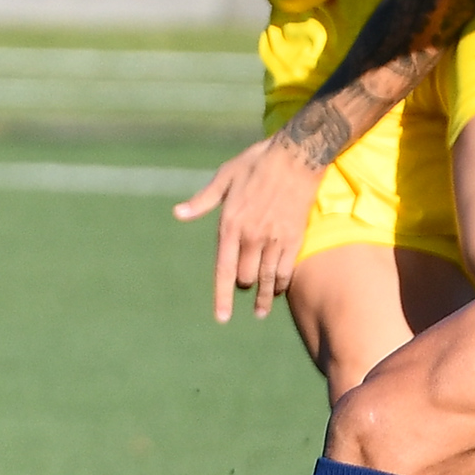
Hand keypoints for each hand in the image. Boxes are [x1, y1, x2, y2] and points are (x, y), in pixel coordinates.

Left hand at [174, 134, 328, 321]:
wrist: (295, 156)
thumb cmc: (256, 163)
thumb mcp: (224, 178)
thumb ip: (202, 201)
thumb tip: (178, 213)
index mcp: (230, 225)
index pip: (224, 271)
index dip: (222, 297)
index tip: (222, 318)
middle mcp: (251, 237)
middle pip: (246, 278)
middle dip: (243, 287)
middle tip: (244, 290)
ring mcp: (275, 239)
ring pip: (267, 280)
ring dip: (264, 299)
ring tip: (260, 312)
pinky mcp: (295, 238)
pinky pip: (286, 271)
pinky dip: (281, 284)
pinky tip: (278, 290)